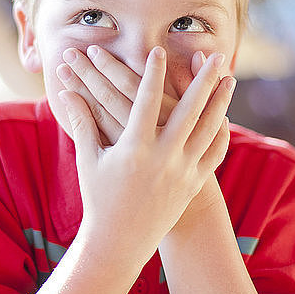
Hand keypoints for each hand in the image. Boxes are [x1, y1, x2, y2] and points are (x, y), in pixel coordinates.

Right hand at [58, 48, 234, 262]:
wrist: (119, 243)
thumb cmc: (99, 199)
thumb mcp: (88, 160)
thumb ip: (81, 123)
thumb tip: (65, 93)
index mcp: (134, 150)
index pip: (144, 102)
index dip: (152, 74)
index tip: (159, 50)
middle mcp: (163, 158)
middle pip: (189, 111)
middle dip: (203, 80)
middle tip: (214, 56)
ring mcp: (182, 172)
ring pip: (208, 129)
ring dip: (220, 101)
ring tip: (229, 78)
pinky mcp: (193, 184)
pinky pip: (214, 154)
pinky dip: (221, 133)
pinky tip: (224, 117)